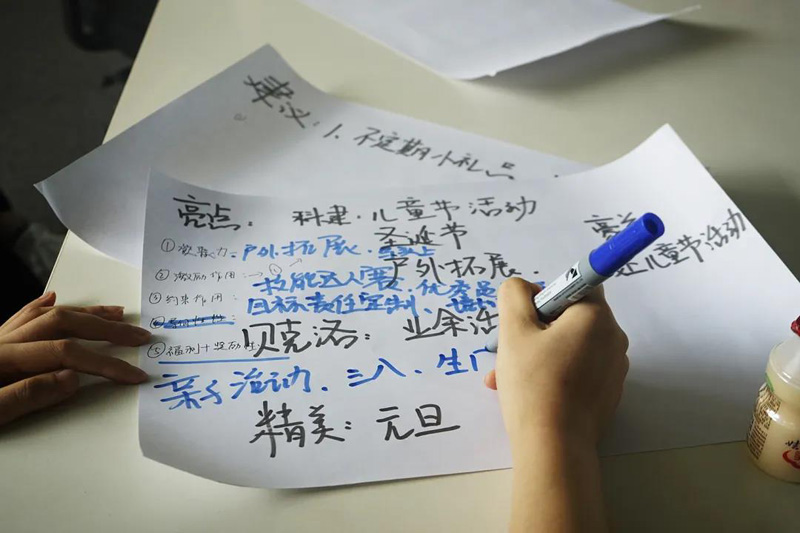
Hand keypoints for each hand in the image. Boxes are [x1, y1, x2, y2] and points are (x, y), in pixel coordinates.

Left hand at [0, 292, 150, 425]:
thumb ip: (26, 396)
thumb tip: (71, 378)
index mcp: (2, 359)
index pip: (65, 353)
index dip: (103, 363)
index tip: (132, 375)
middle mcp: (3, 342)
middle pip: (63, 324)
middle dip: (106, 330)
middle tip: (139, 336)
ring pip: (48, 315)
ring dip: (86, 313)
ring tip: (117, 313)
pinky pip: (22, 317)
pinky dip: (41, 306)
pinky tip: (55, 298)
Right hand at [485, 278, 628, 446]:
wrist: (554, 447)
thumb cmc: (533, 383)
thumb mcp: (513, 331)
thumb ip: (514, 295)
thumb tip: (524, 288)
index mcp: (596, 317)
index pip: (576, 285)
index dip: (547, 297)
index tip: (526, 321)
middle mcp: (614, 339)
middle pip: (571, 318)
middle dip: (536, 330)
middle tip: (509, 351)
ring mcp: (614, 370)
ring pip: (570, 347)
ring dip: (538, 355)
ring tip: (506, 378)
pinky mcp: (608, 394)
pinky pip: (578, 372)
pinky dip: (554, 375)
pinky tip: (526, 393)